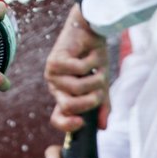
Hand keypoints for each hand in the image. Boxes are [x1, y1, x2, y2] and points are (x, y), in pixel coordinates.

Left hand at [44, 5, 109, 130]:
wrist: (90, 30)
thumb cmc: (93, 57)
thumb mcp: (100, 84)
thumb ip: (101, 104)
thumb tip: (104, 127)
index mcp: (64, 95)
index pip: (58, 118)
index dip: (68, 125)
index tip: (82, 123)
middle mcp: (56, 86)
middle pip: (68, 107)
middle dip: (90, 101)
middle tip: (100, 89)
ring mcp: (52, 74)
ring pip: (77, 89)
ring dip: (95, 79)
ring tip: (97, 68)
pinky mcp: (55, 61)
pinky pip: (78, 71)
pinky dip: (91, 63)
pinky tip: (90, 54)